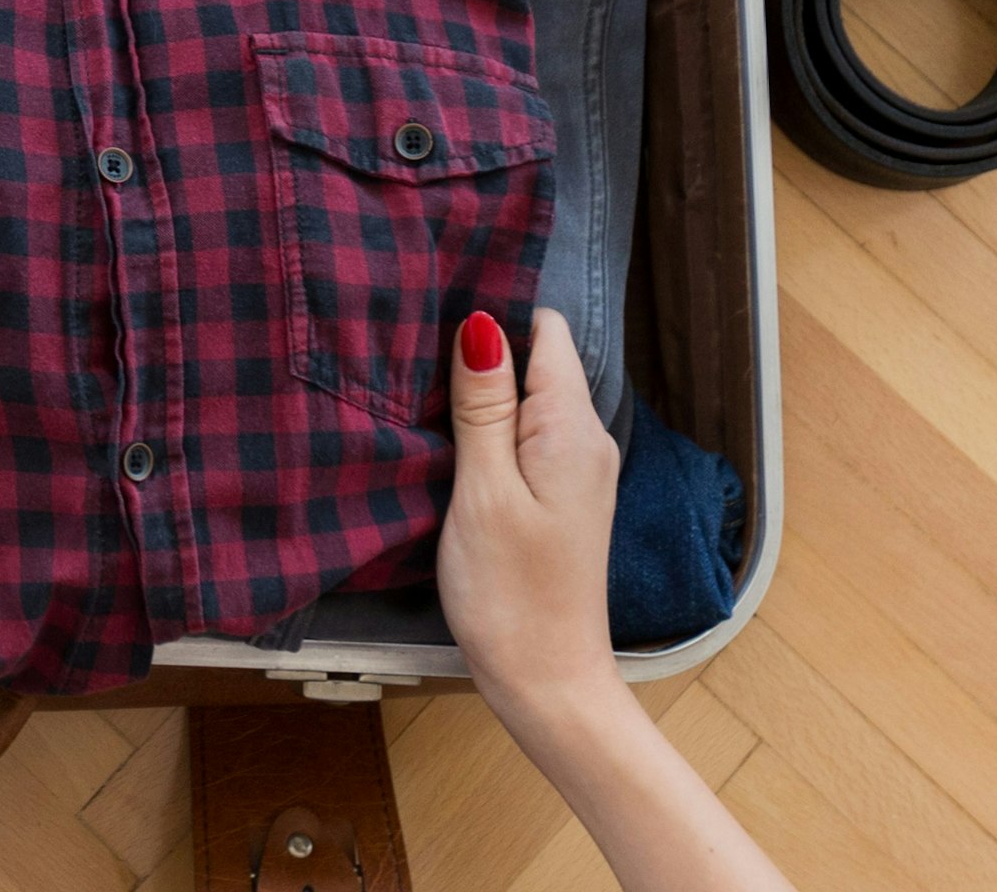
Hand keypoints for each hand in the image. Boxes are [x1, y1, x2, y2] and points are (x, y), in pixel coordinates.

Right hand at [437, 306, 621, 730]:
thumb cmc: (510, 593)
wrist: (547, 684)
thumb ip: (482, 407)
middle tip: (409, 353)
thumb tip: (482, 322)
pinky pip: (526, 437)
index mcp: (572, 428)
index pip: (545, 329)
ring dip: (480, 396)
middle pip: (536, 361)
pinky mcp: (561, 500)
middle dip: (481, 353)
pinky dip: (489, 432)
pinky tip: (448, 443)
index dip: (494, 312)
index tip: (433, 313)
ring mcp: (577, 472)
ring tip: (419, 393)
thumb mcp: (484, 491)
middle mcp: (586, 440)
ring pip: (527, 401)